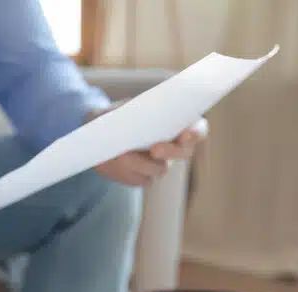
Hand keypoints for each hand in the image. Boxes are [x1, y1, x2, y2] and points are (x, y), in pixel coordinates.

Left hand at [89, 103, 207, 186]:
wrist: (99, 136)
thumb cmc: (116, 115)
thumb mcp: (123, 106)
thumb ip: (129, 109)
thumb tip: (125, 115)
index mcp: (177, 123)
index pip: (198, 129)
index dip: (195, 133)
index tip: (184, 134)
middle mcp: (174, 145)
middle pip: (184, 152)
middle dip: (170, 151)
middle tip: (154, 149)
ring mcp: (161, 163)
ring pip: (161, 169)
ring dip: (142, 163)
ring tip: (122, 155)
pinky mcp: (145, 177)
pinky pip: (143, 179)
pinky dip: (130, 172)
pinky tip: (118, 163)